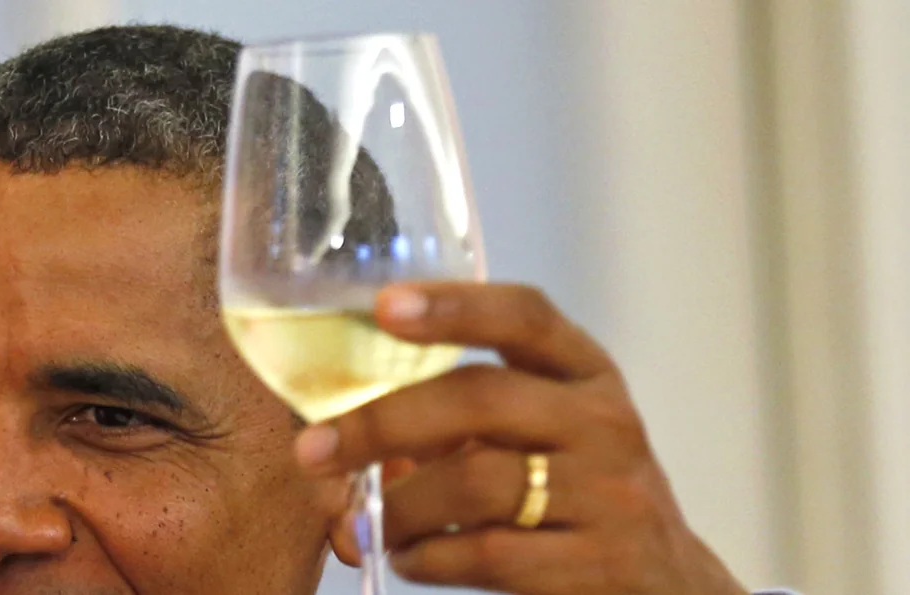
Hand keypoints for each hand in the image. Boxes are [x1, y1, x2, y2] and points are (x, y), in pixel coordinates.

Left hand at [295, 283, 749, 594]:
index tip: (382, 306)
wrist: (667, 585)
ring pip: (476, 481)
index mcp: (586, 375)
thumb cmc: (576, 495)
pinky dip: (428, 557)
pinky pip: (490, 553)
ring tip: (362, 524)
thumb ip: (462, 421)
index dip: (454, 304)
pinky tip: (408, 558)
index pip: (524, 317)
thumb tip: (341, 433)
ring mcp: (611, 494)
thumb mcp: (543, 437)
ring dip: (397, 505)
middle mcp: (605, 423)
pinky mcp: (603, 563)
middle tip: (312, 450)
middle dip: (382, 421)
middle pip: (481, 398)